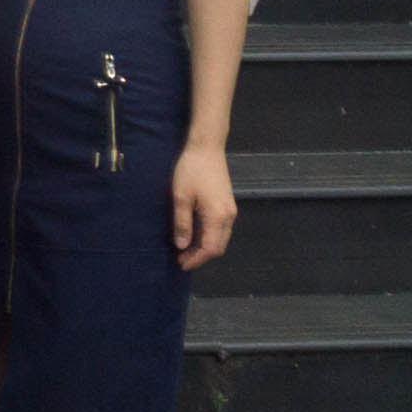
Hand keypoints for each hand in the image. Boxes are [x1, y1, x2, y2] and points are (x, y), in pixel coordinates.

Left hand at [170, 139, 238, 271]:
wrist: (207, 148)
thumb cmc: (191, 170)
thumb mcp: (181, 197)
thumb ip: (182, 223)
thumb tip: (182, 246)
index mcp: (218, 216)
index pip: (211, 248)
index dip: (196, 259)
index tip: (181, 264)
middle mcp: (229, 216)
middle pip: (218, 246)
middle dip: (201, 256)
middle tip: (181, 260)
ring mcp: (230, 210)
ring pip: (221, 238)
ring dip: (205, 247)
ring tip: (185, 250)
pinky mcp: (227, 204)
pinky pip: (221, 229)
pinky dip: (209, 237)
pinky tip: (195, 236)